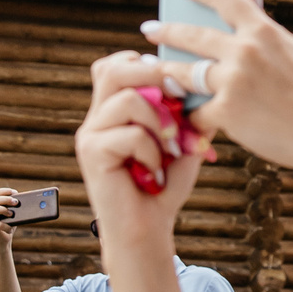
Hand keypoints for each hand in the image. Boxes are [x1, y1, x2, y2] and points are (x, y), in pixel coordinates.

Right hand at [0, 186, 20, 243]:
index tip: (15, 192)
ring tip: (11, 214)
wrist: (3, 240)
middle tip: (16, 202)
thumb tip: (26, 201)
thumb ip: (16, 208)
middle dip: (6, 199)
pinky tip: (11, 228)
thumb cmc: (9, 225)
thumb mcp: (13, 215)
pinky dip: (6, 226)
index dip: (6, 191)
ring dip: (3, 210)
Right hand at [75, 57, 214, 240]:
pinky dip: (152, 151)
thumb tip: (202, 79)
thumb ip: (187, 110)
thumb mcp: (182, 139)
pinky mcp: (91, 153)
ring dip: (159, 122)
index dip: (148, 65)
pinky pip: (130, 134)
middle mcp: (98, 116)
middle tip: (176, 103)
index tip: (177, 88)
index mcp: (115, 108)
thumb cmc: (165, 184)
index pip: (119, 63)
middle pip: (113, 68)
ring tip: (169, 148)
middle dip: (151, 78)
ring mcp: (91, 133)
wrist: (148, 229)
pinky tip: (153, 171)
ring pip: (127, 99)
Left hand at [142, 0, 292, 182]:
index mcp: (263, 32)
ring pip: (184, 72)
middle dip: (166, 31)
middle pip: (192, 35)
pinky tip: (183, 114)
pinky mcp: (226, 113)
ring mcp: (233, 82)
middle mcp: (245, 52)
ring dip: (163, 70)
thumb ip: (266, 24)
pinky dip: (190, 114)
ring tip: (151, 68)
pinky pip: (196, 110)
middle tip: (149, 28)